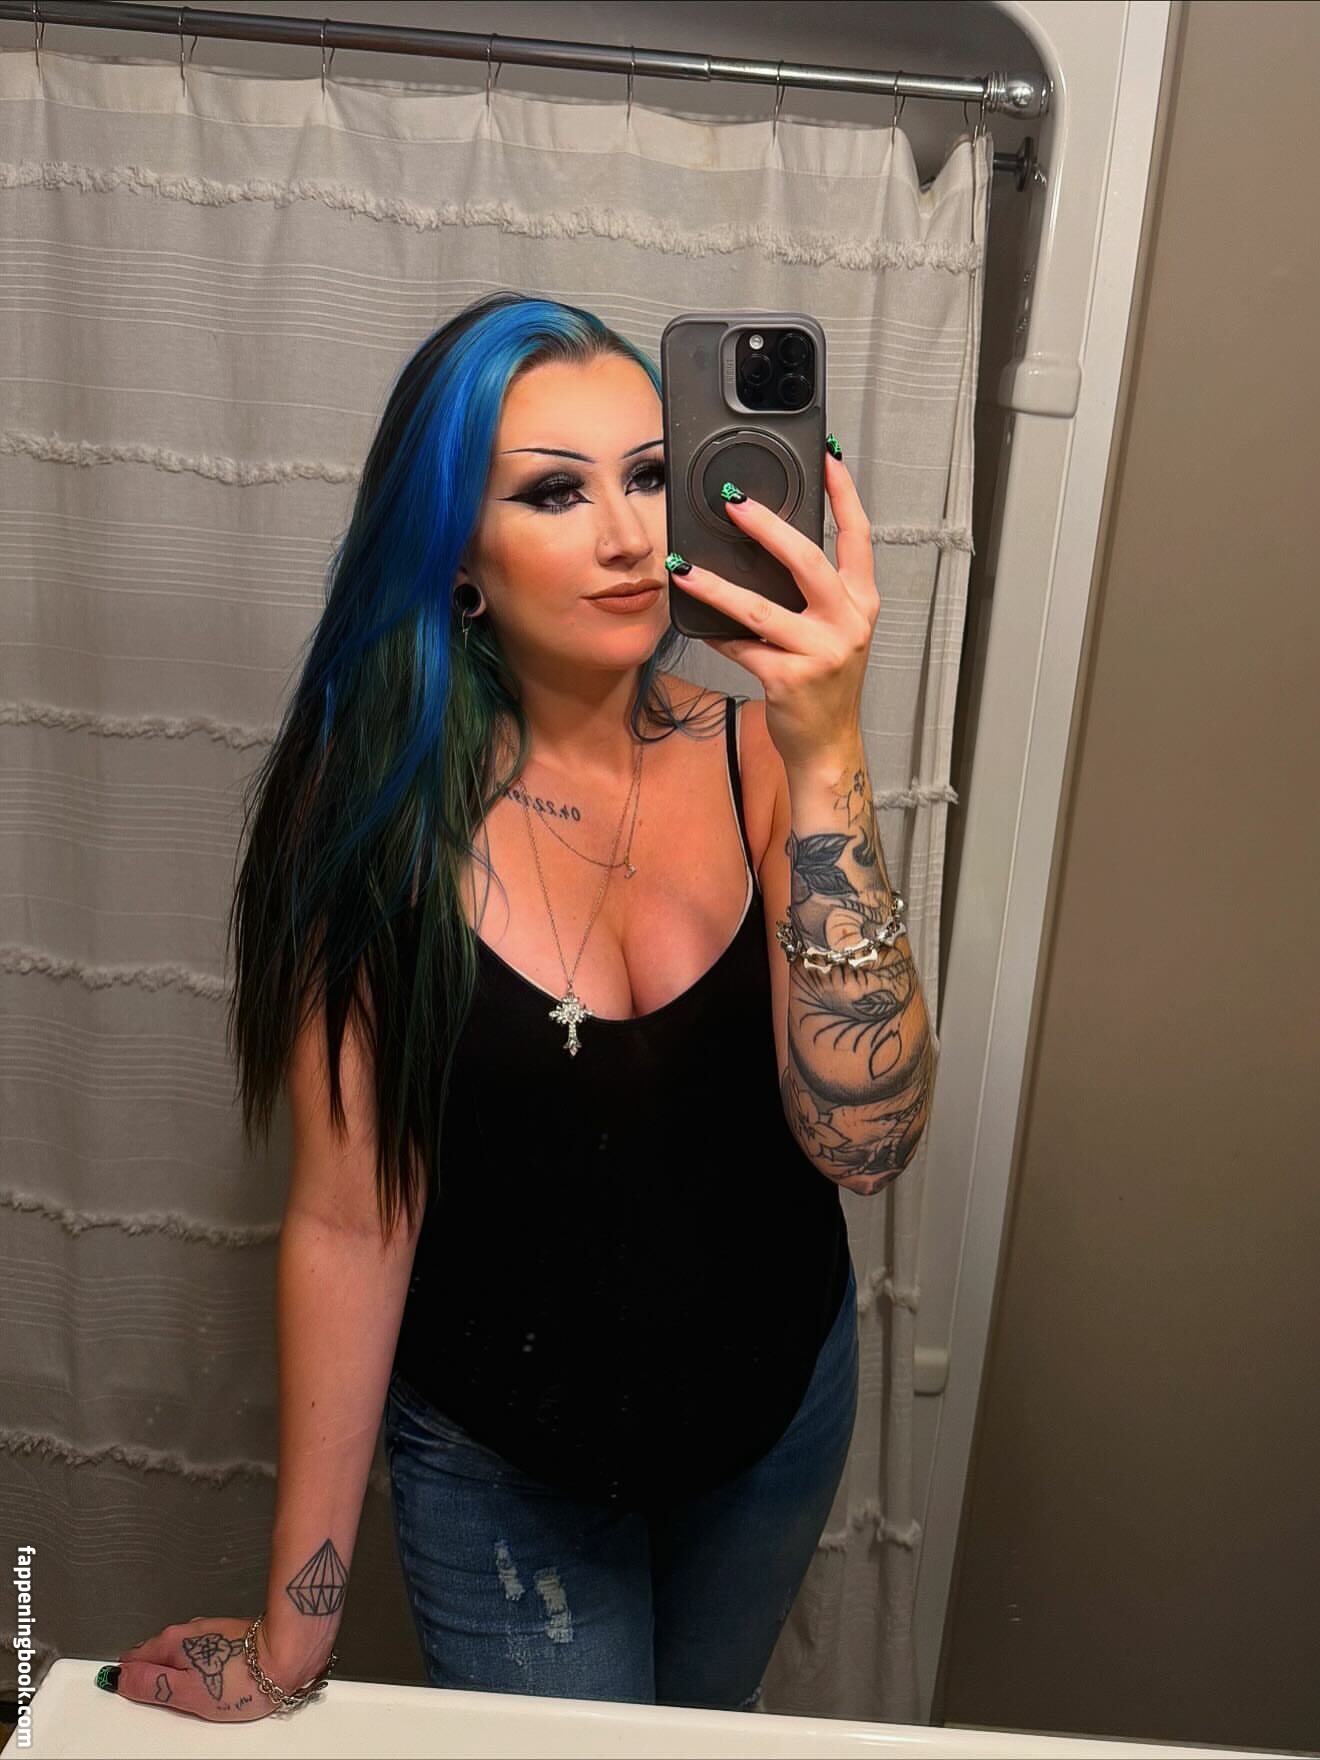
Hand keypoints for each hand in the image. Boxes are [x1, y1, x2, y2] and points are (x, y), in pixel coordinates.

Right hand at [110, 1614, 320, 1721]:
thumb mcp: (187, 1692)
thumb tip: (119, 1678)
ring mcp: (209, 1632)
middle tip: (171, 1704)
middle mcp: (188, 1631)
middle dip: (157, 1679)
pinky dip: (200, 1672)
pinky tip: (212, 1685)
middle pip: (157, 1658)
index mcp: (172, 1643)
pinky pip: (202, 1657)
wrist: (287, 1656)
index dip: (130, 1680)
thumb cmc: (243, 1678)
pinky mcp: (228, 1638)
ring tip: (194, 1698)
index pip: (134, 1660)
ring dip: (180, 1676)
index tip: (135, 1696)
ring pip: (181, 1657)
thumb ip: (151, 1685)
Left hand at [670, 446, 879, 771]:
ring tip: (683, 566)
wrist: (827, 746)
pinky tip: (693, 622)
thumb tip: (768, 544)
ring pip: (759, 608)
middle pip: (807, 561)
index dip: (845, 494)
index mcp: (861, 603)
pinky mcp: (789, 679)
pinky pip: (741, 647)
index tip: (829, 455)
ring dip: (715, 586)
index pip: (858, 537)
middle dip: (767, 527)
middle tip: (732, 502)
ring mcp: (821, 653)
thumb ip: (814, 593)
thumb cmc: (824, 684)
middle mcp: (848, 623)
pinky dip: (714, 634)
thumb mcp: (833, 631)